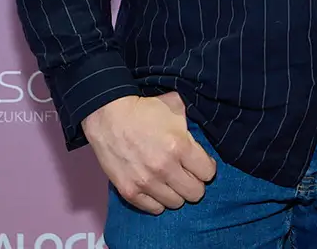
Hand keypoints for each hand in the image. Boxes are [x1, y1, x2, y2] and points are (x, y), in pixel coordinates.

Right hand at [82, 90, 216, 214]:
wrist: (108, 115)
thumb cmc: (143, 109)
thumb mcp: (175, 106)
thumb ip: (191, 124)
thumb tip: (201, 135)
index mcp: (180, 146)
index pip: (208, 173)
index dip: (206, 167)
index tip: (199, 163)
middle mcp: (165, 168)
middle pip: (195, 193)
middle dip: (194, 183)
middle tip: (187, 174)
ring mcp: (147, 182)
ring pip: (176, 203)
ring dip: (176, 192)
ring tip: (170, 181)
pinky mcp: (130, 191)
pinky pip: (154, 209)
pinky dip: (157, 200)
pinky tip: (155, 188)